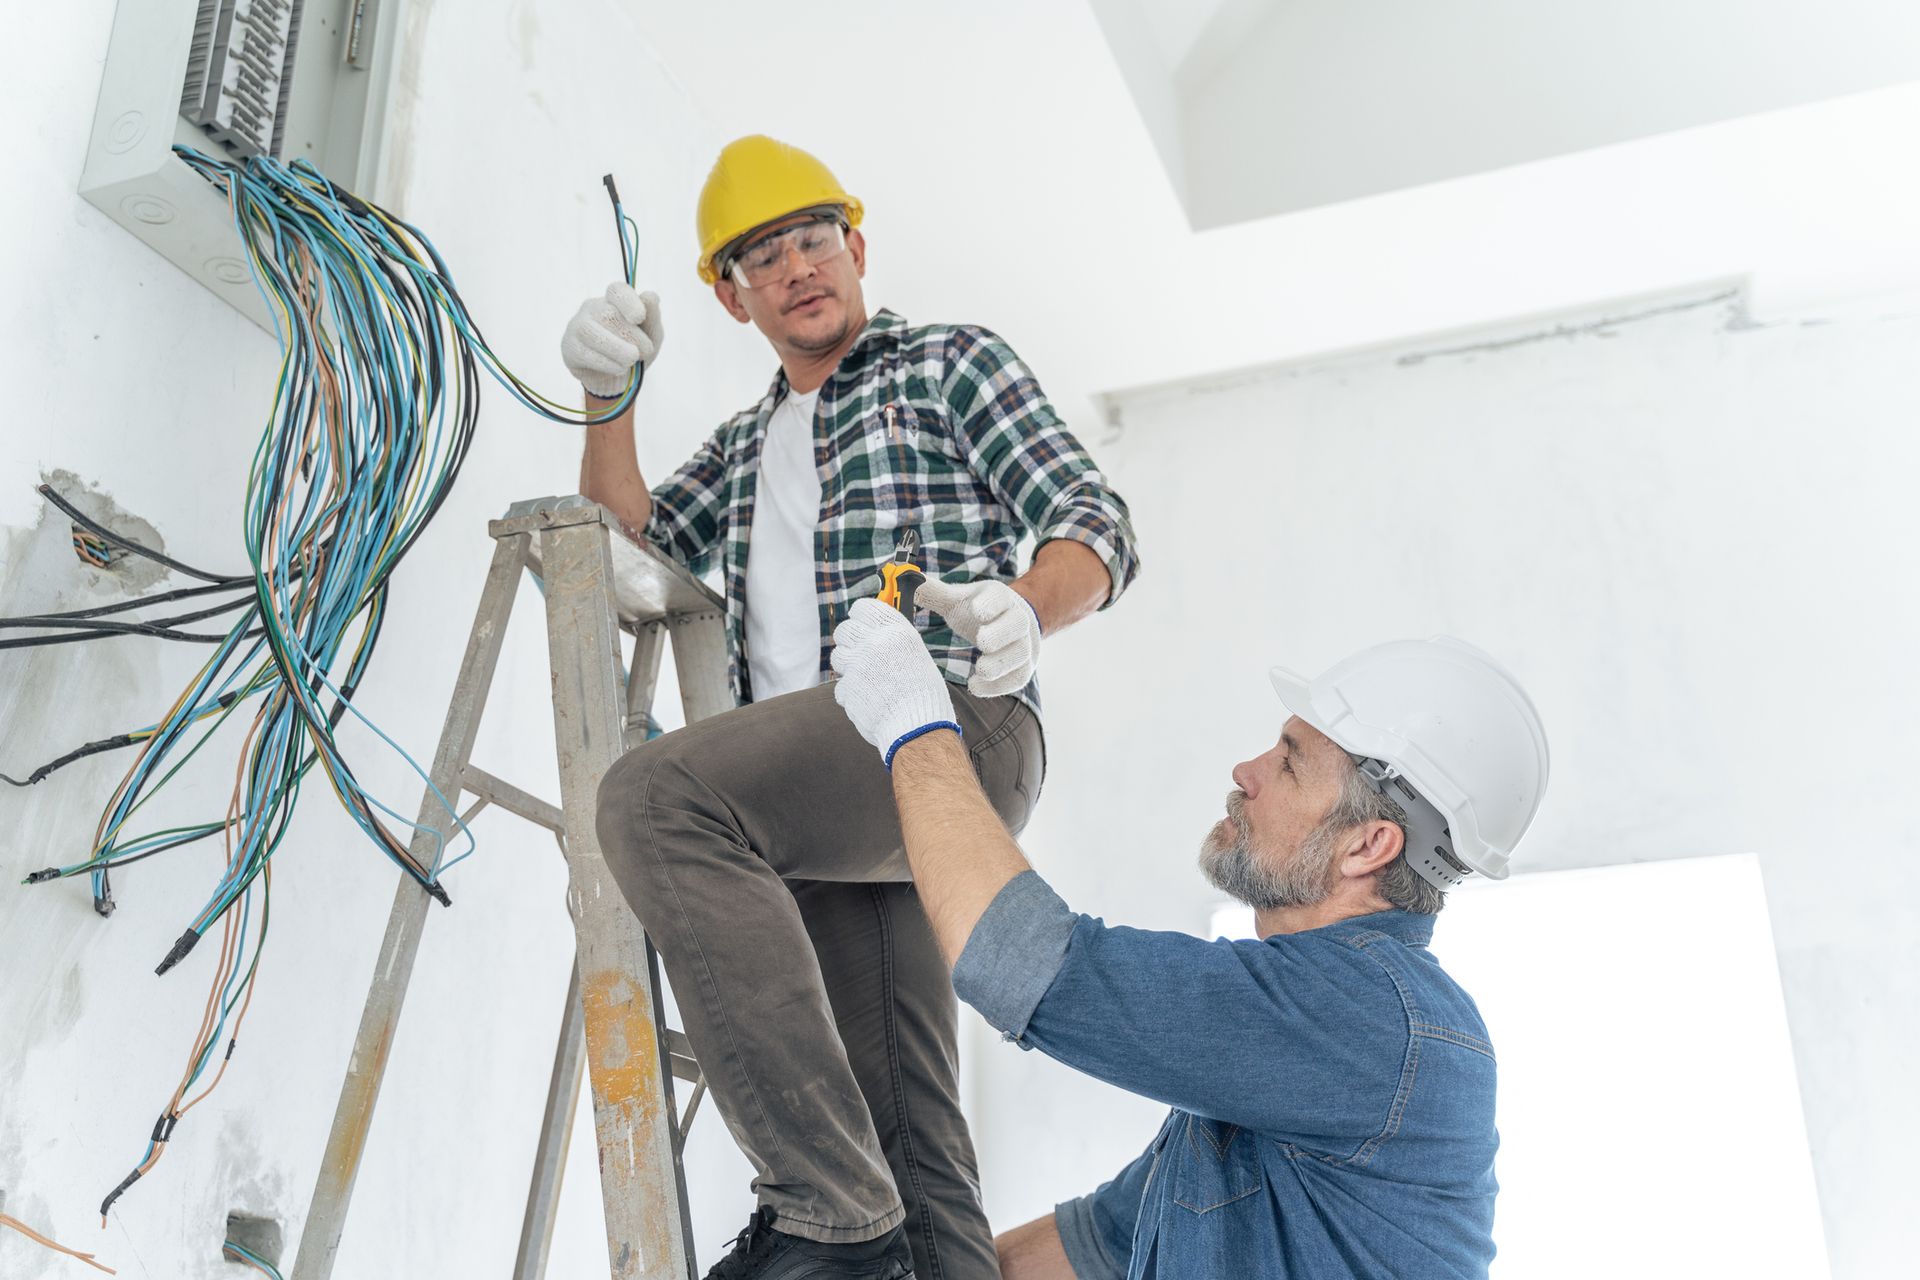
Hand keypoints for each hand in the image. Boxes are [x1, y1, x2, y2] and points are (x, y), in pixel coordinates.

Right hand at [561, 282, 663, 397]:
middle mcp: (592, 308)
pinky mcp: (569, 347)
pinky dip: (606, 363)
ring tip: (632, 360)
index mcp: (613, 300)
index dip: (629, 301)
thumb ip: (652, 317)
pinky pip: (584, 352)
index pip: (616, 291)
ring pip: (591, 331)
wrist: (618, 378)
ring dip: (617, 349)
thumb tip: (650, 296)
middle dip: (631, 335)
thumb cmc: (634, 349)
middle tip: (645, 351)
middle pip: (607, 314)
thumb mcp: (651, 335)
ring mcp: (577, 326)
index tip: (640, 317)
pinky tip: (619, 368)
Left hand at [831, 599, 960, 766]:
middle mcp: (875, 643)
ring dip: (848, 666)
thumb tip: (872, 633)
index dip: (859, 617)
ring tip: (867, 679)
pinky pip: (841, 686)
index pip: (863, 608)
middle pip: (844, 630)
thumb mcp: (915, 655)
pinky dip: (851, 694)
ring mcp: (858, 665)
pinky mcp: (847, 688)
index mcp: (896, 631)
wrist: (919, 727)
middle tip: (859, 654)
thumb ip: (891, 642)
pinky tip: (869, 700)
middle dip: (848, 641)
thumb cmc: (923, 694)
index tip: (860, 624)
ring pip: (838, 657)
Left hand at [915, 577, 1041, 697]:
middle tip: (982, 642)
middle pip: (1017, 625)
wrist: (1013, 624)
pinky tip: (977, 686)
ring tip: (981, 670)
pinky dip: (998, 686)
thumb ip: (932, 592)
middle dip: (1000, 634)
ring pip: (1020, 654)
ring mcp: (1022, 645)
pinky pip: (1017, 678)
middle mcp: (1016, 619)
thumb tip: (902, 577)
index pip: (999, 598)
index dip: (991, 604)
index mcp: (998, 598)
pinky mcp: (1022, 668)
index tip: (977, 611)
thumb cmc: (979, 612)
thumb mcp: (957, 599)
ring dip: (1001, 663)